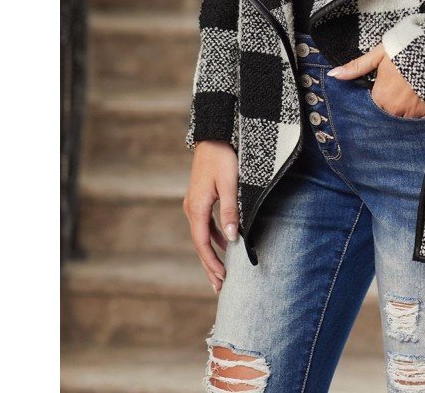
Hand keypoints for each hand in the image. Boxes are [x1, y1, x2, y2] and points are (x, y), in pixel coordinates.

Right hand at [183, 140, 238, 294]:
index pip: (203, 244)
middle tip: (220, 287)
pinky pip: (205, 225)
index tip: (222, 279)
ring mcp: (194, 204)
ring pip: (202, 236)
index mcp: (197, 208)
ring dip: (212, 254)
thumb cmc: (223, 158)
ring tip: (222, 272)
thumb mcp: (230, 184)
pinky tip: (226, 244)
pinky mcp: (200, 198)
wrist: (213, 136)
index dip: (212, 264)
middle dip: (210, 266)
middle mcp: (192, 208)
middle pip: (200, 244)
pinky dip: (214, 238)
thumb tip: (232, 239)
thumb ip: (231, 212)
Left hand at [327, 43, 424, 118]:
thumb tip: (334, 74)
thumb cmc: (406, 50)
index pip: (370, 107)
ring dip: (401, 109)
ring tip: (405, 94)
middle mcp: (395, 110)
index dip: (373, 97)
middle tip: (392, 91)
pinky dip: (416, 111)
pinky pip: (418, 118)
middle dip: (386, 105)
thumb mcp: (379, 55)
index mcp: (381, 97)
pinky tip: (416, 98)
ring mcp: (413, 114)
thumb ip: (356, 67)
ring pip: (401, 117)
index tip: (378, 89)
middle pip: (385, 114)